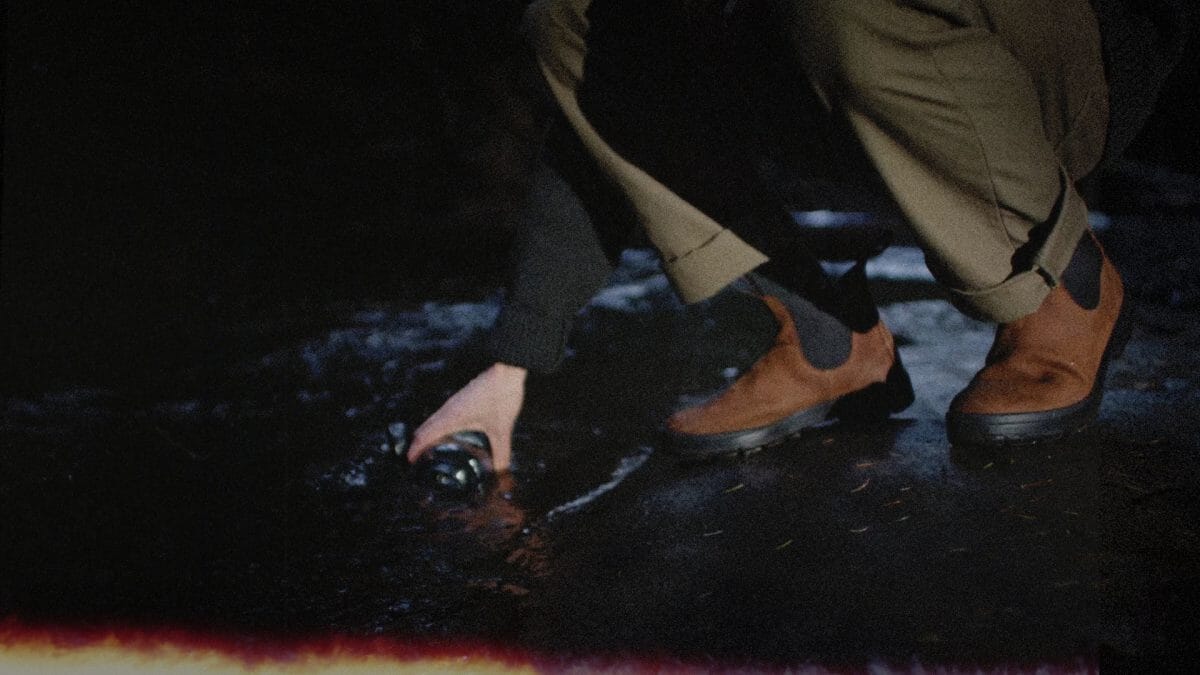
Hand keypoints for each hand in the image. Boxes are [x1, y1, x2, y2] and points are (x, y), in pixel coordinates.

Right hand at [406, 362, 527, 471]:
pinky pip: (442, 416)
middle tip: (419, 462)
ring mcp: (453, 403)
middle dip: (418, 444)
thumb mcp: (501, 429)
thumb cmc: (501, 395)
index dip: (415, 449)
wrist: (507, 370)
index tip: (410, 461)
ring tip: (431, 452)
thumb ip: (501, 453)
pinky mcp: (461, 400)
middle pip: (424, 428)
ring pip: (433, 421)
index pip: (424, 435)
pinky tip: (450, 436)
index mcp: (451, 417)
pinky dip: (438, 428)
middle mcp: (448, 410)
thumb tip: (500, 472)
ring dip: (428, 435)